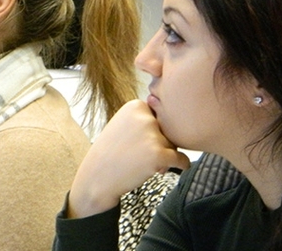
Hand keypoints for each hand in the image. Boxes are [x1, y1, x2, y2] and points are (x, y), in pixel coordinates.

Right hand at [67, 100, 190, 218]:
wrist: (98, 176)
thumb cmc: (111, 151)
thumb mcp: (123, 124)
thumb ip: (144, 119)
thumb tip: (177, 120)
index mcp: (135, 106)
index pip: (160, 116)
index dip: (154, 129)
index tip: (140, 140)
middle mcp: (145, 117)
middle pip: (169, 129)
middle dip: (161, 142)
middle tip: (142, 154)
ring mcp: (152, 136)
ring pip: (174, 145)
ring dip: (166, 155)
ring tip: (145, 163)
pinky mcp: (159, 155)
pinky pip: (182, 160)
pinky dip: (180, 166)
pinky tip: (163, 169)